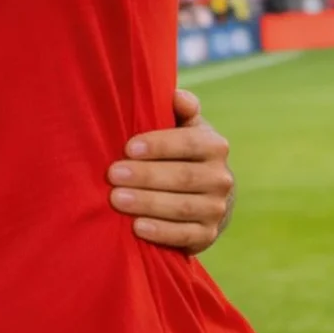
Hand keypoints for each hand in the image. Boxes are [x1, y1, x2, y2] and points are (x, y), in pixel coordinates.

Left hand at [109, 88, 234, 253]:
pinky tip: (137, 227)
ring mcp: (217, 209)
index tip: (128, 148)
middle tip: (112, 174)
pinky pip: (185, 235)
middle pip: (183, 177)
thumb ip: (180, 111)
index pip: (189, 143)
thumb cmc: (180, 153)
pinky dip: (161, 232)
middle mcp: (221, 178)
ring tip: (116, 199)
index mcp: (214, 146)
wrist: (204, 196)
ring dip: (148, 203)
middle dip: (146, 176)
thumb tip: (177, 96)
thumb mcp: (183, 128)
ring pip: (182, 207)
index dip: (159, 145)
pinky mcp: (207, 235)